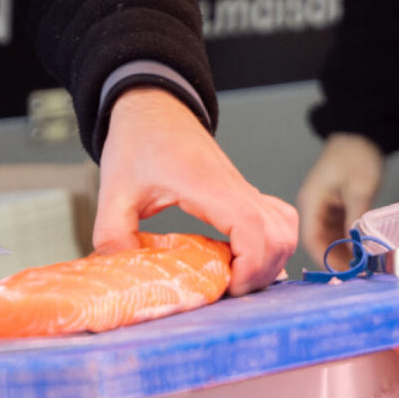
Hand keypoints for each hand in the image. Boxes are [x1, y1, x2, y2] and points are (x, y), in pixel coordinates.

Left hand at [93, 88, 297, 295]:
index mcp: (208, 186)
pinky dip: (273, 243)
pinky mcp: (244, 192)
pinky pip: (278, 219)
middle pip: (279, 235)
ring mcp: (244, 189)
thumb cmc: (137, 141)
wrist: (153, 107)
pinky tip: (247, 258)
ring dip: (271, 259)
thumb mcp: (114, 191)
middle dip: (262, 272)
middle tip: (228, 290)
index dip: (250, 265)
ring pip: (285, 228)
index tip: (229, 287)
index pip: (252, 228)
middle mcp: (235, 187)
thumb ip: (113, 235)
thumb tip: (120, 274)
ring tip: (237, 277)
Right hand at [296, 133, 382, 265]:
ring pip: (330, 239)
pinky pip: (338, 230)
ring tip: (360, 268)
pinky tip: (361, 252)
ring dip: (343, 252)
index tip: (343, 273)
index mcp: (311, 203)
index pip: (311, 240)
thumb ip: (355, 219)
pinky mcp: (336, 207)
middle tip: (356, 275)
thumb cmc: (356, 156)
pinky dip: (349, 242)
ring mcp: (324, 208)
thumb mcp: (359, 189)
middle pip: (320, 242)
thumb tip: (356, 248)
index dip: (325, 259)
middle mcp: (313, 208)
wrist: (362, 133)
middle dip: (336, 259)